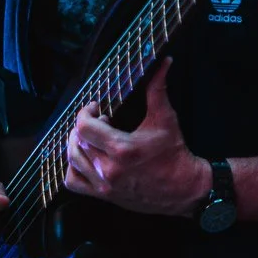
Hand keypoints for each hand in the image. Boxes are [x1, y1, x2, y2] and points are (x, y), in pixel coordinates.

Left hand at [64, 60, 212, 216]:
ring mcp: (105, 185)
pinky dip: (73, 168)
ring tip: (91, 138)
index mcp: (122, 149)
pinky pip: (73, 182)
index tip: (96, 109)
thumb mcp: (166, 119)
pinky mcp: (104, 195)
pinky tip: (85, 158)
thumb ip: (158, 89)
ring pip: (72, 160)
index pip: (85, 127)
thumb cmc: (175, 154)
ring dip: (77, 144)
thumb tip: (163, 62)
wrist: (184, 189)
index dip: (86, 113)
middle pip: (78, 141)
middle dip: (85, 127)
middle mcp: (109, 169)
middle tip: (99, 122)